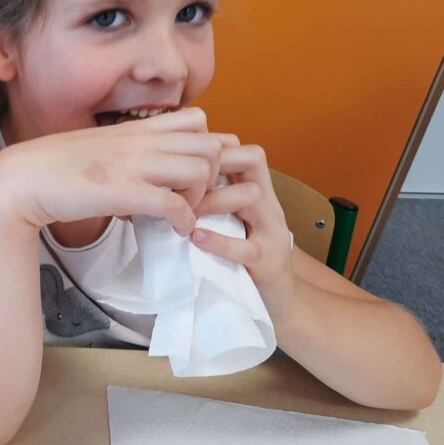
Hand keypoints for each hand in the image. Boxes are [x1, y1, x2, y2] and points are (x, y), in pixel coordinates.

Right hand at [0, 108, 222, 236]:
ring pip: (201, 171)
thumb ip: (125, 153)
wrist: (21, 178)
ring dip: (200, 198)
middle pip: (211, 146)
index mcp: (135, 131)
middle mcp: (140, 143)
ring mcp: (133, 165)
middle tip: (193, 198)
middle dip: (213, 176)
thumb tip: (141, 170)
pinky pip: (176, 205)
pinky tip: (174, 230)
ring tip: (183, 214)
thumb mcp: (98, 148)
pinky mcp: (124, 192)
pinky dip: (184, 221)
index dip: (206, 149)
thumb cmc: (53, 167)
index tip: (191, 175)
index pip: (197, 121)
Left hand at [189, 138, 295, 318]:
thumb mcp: (229, 220)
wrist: (279, 297)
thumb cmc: (244, 253)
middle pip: (253, 160)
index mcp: (258, 190)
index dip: (213, 147)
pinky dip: (219, 241)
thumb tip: (164, 180)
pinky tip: (195, 237)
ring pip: (252, 196)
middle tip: (180, 182)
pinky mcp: (268, 263)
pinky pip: (247, 247)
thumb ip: (209, 198)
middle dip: (213, 165)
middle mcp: (269, 204)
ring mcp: (272, 232)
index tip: (180, 161)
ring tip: (186, 212)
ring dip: (213, 200)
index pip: (243, 149)